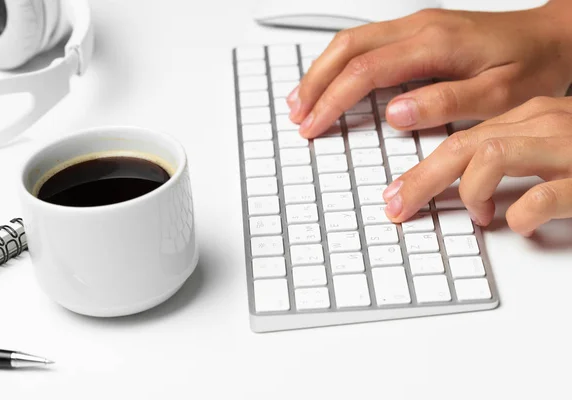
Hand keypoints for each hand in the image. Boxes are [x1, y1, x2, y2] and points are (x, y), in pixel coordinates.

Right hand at [287, 2, 571, 138]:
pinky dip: (339, 64)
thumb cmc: (532, 65)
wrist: (555, 35)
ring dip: (321, 71)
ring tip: (301, 100)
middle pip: (346, 48)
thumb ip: (445, 103)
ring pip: (350, 42)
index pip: (364, 71)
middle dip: (315, 83)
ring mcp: (416, 25)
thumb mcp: (499, 94)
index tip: (313, 125)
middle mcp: (419, 27)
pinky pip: (365, 42)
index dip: (332, 100)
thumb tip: (396, 114)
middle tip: (297, 115)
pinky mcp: (418, 31)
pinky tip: (331, 81)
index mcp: (434, 44)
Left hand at [382, 96, 571, 235]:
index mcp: (528, 118)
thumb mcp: (552, 144)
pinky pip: (540, 197)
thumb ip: (513, 156)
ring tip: (481, 215)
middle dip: (421, 181)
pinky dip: (522, 215)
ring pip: (492, 156)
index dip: (422, 169)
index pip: (461, 139)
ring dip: (473, 192)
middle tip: (399, 209)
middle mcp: (541, 123)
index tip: (397, 192)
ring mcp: (564, 145)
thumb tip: (469, 182)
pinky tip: (523, 225)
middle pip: (463, 145)